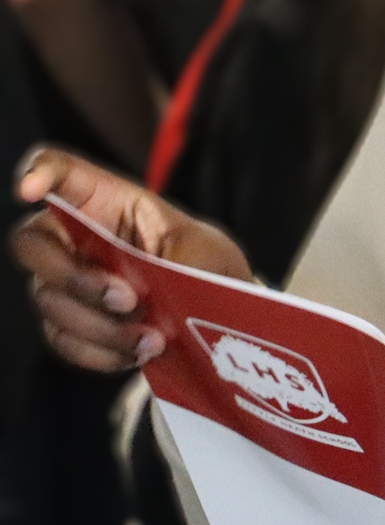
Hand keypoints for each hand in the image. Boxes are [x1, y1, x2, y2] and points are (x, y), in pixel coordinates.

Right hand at [12, 146, 251, 370]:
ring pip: (49, 300)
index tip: (27, 189)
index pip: (58, 171)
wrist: (216, 315)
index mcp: (108, 200)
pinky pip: (63, 339)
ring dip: (100, 324)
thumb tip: (146, 289)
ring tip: (153, 337)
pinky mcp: (68, 323)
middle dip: (74, 276)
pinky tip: (139, 353)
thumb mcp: (205, 251)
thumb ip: (173, 261)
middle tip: (127, 299)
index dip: (37, 173)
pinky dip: (100, 351)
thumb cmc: (206, 265)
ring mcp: (65, 280)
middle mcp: (74, 237)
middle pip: (32, 245)